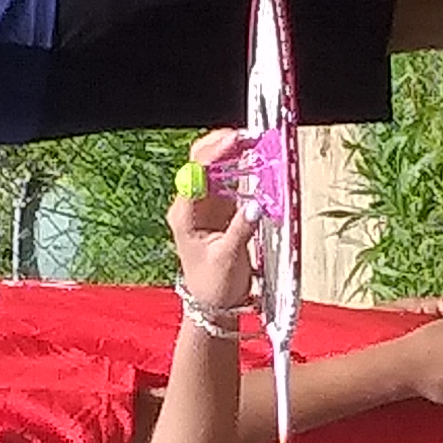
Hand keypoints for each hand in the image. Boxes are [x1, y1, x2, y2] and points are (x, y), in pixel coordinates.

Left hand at [169, 129, 263, 318]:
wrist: (212, 305)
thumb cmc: (214, 285)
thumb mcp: (229, 258)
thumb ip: (242, 229)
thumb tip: (257, 204)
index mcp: (184, 214)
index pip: (195, 173)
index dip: (216, 153)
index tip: (236, 141)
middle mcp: (191, 204)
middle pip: (201, 162)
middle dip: (223, 145)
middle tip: (249, 137)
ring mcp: (205, 205)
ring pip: (216, 167)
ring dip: (234, 153)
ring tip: (256, 144)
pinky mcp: (220, 209)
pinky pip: (230, 181)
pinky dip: (243, 169)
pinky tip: (257, 162)